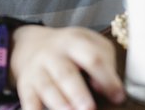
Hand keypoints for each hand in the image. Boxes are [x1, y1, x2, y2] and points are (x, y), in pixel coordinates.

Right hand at [10, 25, 124, 109]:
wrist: (31, 45)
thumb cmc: (71, 50)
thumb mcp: (90, 44)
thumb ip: (104, 62)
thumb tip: (108, 88)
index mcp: (75, 41)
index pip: (93, 58)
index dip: (107, 78)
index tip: (119, 97)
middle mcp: (53, 55)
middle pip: (66, 74)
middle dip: (78, 93)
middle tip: (90, 108)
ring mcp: (37, 71)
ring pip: (48, 88)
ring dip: (60, 104)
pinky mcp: (25, 87)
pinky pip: (28, 101)